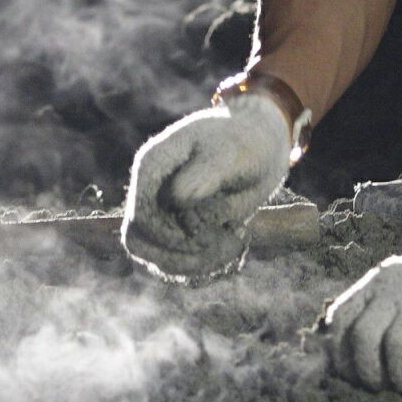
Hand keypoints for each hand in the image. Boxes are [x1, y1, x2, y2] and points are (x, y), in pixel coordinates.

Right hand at [122, 93, 291, 281]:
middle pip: (139, 242)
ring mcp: (164, 209)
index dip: (169, 236)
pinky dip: (205, 261)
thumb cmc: (245, 140)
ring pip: (157, 256)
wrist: (262, 139)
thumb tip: (175, 201)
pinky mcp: (181, 225)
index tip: (207, 232)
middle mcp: (152, 190)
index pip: (141, 217)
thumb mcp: (230, 153)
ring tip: (233, 241)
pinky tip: (234, 239)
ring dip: (195, 262)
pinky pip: (178, 258)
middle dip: (180, 254)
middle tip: (222, 240)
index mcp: (153, 166)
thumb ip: (202, 176)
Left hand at [323, 230, 401, 398]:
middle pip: (363, 335)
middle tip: (381, 387)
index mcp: (379, 282)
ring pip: (396, 349)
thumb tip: (345, 365)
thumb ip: (378, 317)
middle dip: (366, 372)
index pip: (341, 316)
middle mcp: (396, 288)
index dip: (339, 352)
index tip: (350, 376)